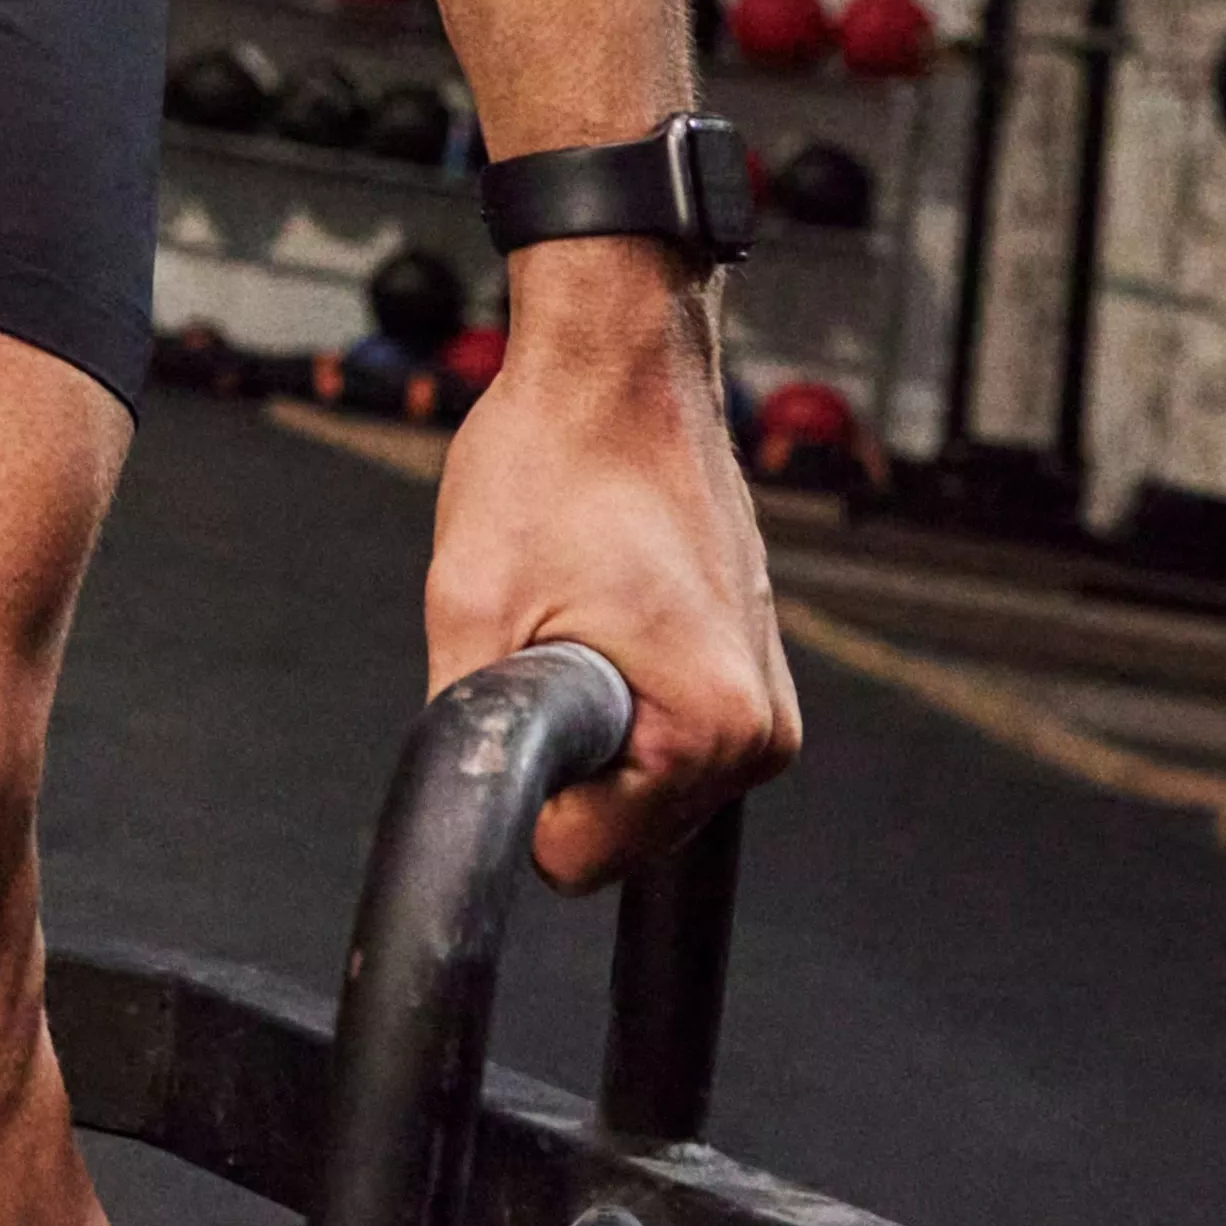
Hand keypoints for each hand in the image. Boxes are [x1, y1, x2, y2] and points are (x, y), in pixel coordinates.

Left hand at [424, 250, 800, 889]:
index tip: (526, 682)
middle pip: (620, 828)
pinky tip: (607, 609)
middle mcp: (762, 729)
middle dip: (567, 752)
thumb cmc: (554, 459)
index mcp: (711, 729)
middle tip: (550, 633)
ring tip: (578, 611)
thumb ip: (468, 739)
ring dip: (595, 720)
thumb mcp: (471, 609)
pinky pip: (667, 730)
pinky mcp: (753, 665)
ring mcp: (766, 694)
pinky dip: (626, 690)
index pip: (582, 858)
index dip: (526, 784)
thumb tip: (460, 818)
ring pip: (641, 783)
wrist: (615, 366)